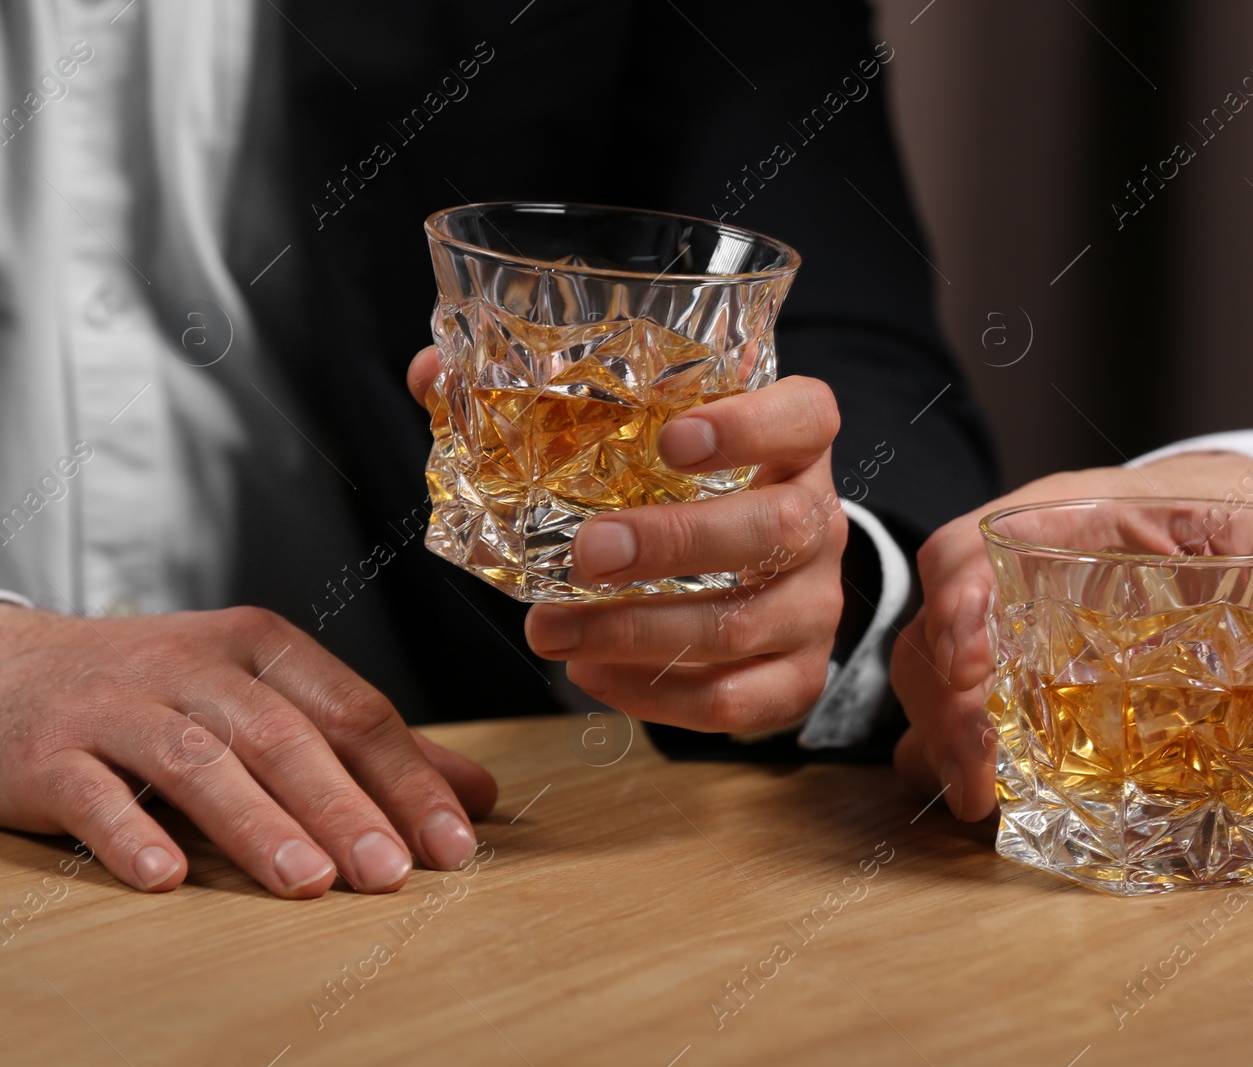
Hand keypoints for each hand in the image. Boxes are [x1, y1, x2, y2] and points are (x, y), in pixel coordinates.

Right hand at [0, 605, 496, 897]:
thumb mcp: (266, 698)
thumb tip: (475, 797)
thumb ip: (369, 748)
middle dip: (347, 808)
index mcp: (263, 649)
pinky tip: (166, 877)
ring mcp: (119, 706)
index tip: (453, 841)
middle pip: (285, 738)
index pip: (354, 712)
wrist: (8, 669)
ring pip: (199, 763)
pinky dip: (131, 833)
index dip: (409, 777)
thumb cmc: (162, 693)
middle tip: (395, 872)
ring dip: (258, 824)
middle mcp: (196, 668)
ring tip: (310, 883)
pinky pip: (93, 794)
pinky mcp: (48, 752)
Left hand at [408, 346, 846, 732]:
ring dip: (639, 631)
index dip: (752, 425)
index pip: (808, 416)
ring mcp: (815, 606)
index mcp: (793, 446)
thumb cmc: (684, 493)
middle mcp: (820, 521)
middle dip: (676, 543)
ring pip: (746, 624)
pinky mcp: (797, 677)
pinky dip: (657, 695)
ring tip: (551, 630)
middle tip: (587, 553)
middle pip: (778, 530)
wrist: (758, 577)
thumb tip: (432, 375)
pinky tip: (595, 675)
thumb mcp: (643, 438)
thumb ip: (542, 401)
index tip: (674, 438)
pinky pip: (735, 701)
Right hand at [890, 450, 1252, 820]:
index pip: (965, 550)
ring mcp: (999, 618)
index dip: (956, 607)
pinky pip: (955, 705)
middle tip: (973, 781)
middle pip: (932, 631)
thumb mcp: (1244, 507)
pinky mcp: (1008, 663)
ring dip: (939, 740)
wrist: (1197, 507)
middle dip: (941, 709)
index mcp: (1049, 517)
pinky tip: (982, 794)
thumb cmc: (1210, 502)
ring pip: (930, 675)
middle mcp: (1005, 568)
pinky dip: (954, 750)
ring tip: (975, 800)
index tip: (969, 668)